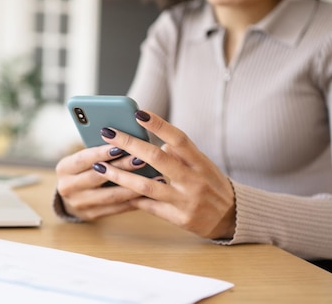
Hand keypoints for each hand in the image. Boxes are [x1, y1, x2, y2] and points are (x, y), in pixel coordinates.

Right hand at [55, 144, 145, 219]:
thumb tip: (124, 141)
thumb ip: (98, 152)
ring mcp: (79, 204)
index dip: (101, 153)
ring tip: (152, 178)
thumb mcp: (82, 159)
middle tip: (141, 159)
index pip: (83, 159)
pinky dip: (133, 200)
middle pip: (98, 177)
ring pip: (110, 196)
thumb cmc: (83, 169)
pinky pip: (116, 208)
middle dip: (121, 167)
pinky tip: (148, 192)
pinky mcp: (92, 215)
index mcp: (64, 169)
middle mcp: (68, 188)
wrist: (71, 196)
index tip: (120, 145)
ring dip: (132, 186)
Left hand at [93, 110, 235, 238]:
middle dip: (129, 144)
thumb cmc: (212, 184)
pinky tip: (114, 189)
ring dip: (120, 175)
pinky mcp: (178, 218)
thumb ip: (181, 154)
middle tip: (107, 132)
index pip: (179, 139)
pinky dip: (131, 197)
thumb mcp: (203, 165)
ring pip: (146, 185)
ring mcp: (185, 201)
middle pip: (157, 158)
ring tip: (100, 165)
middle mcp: (194, 180)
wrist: (232, 218)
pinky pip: (149, 206)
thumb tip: (155, 140)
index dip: (159, 125)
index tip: (137, 113)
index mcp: (201, 163)